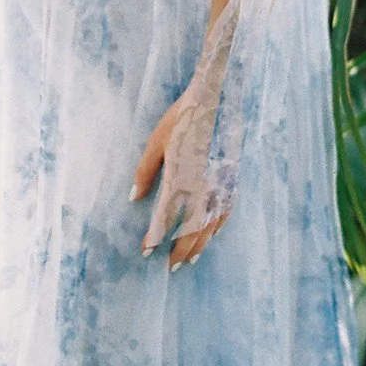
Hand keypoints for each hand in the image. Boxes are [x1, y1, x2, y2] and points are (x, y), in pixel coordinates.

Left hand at [132, 99, 227, 265]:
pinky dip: (217, 229)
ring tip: (189, 261)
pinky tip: (211, 236)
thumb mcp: (157, 141)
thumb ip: (145, 172)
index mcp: (181, 177)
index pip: (165, 218)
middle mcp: (203, 187)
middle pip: (190, 230)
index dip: (155, 237)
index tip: (145, 251)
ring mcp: (221, 185)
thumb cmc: (183, 117)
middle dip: (178, 251)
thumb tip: (133, 198)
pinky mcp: (232, 179)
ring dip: (199, 246)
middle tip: (169, 268)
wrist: (219, 98)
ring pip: (210, 227)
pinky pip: (226, 213)